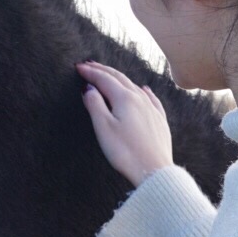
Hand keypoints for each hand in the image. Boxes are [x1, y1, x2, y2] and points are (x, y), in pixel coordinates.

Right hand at [77, 60, 174, 186]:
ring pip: (134, 86)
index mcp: (124, 98)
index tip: (79, 67)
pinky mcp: (159, 120)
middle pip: (119, 79)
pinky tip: (144, 89)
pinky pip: (150, 98)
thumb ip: (95, 105)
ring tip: (109, 75)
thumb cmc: (125, 152)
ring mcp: (152, 109)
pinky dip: (142, 91)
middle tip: (90, 65)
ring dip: (119, 79)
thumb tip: (89, 88)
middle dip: (103, 71)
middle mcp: (140, 99)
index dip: (90, 72)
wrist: (154, 170)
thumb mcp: (103, 128)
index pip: (104, 79)